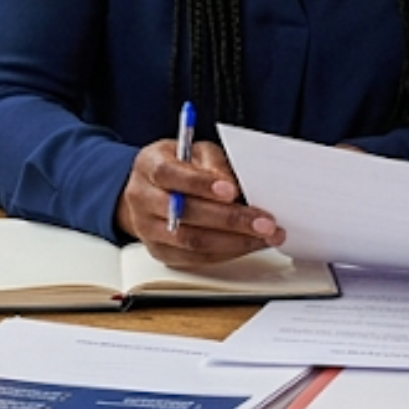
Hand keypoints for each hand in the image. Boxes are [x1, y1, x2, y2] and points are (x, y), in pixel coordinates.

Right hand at [115, 139, 283, 266]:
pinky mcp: (161, 253)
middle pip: (184, 214)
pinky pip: (196, 258)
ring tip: (265, 236)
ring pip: (191, 241)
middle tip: (263, 221)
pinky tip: (249, 243)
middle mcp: (143, 199)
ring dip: (234, 241)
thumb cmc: (180, 166)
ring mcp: (149, 230)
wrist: (153, 190)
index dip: (200, 183)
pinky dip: (227, 252)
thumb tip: (232, 185)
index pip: (170, 174)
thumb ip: (213, 163)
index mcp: (149, 165)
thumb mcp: (196, 151)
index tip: (231, 190)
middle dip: (229, 219)